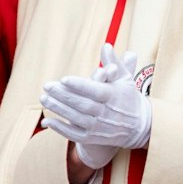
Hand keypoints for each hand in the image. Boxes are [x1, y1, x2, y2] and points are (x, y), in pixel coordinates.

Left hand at [40, 45, 151, 170]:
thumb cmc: (128, 97)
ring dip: (59, 109)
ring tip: (44, 98)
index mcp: (114, 96)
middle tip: (47, 86)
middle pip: (83, 104)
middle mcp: (107, 113)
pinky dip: (61, 129)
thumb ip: (114, 63)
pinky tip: (47, 120)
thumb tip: (106, 46)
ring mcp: (99, 127)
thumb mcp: (125, 78)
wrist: (138, 127)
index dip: (80, 86)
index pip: (96, 91)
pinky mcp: (93, 138)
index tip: (64, 78)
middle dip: (64, 95)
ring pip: (76, 119)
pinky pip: (75, 135)